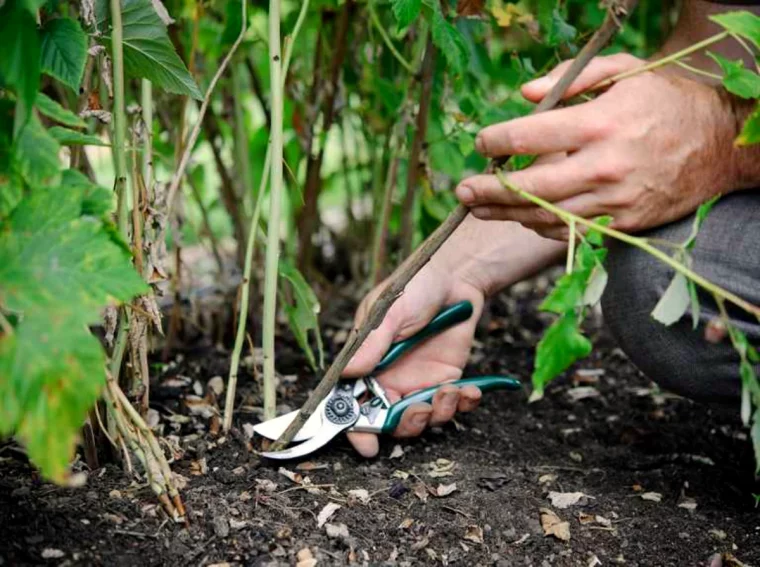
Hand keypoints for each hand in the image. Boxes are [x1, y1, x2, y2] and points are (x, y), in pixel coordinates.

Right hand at [342, 261, 484, 456]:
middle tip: (419, 411)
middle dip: (405, 425)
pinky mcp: (446, 380)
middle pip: (389, 420)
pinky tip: (470, 391)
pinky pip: (452, 406)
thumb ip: (372, 343)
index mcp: (367, 362)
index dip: (356, 428)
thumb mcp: (389, 311)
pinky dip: (463, 406)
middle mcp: (390, 378)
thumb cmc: (414, 286)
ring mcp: (418, 381)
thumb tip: (349, 372)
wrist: (456, 277)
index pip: (352, 401)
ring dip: (437, 414)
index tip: (367, 445)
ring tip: (449, 392)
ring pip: (422, 419)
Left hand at [454, 54, 741, 239]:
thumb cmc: (667, 100)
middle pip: (529, 187)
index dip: (496, 142)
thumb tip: (523, 95)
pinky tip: (524, 218)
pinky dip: (543, 227)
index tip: (481, 144)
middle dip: (489, 191)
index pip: (529, 136)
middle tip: (462, 192)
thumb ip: (571, 79)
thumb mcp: (625, 71)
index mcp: (599, 123)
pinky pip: (572, 232)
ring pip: (546, 216)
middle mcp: (603, 165)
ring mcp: (613, 199)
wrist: (720, 144)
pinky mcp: (623, 223)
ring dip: (507, 214)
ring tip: (481, 209)